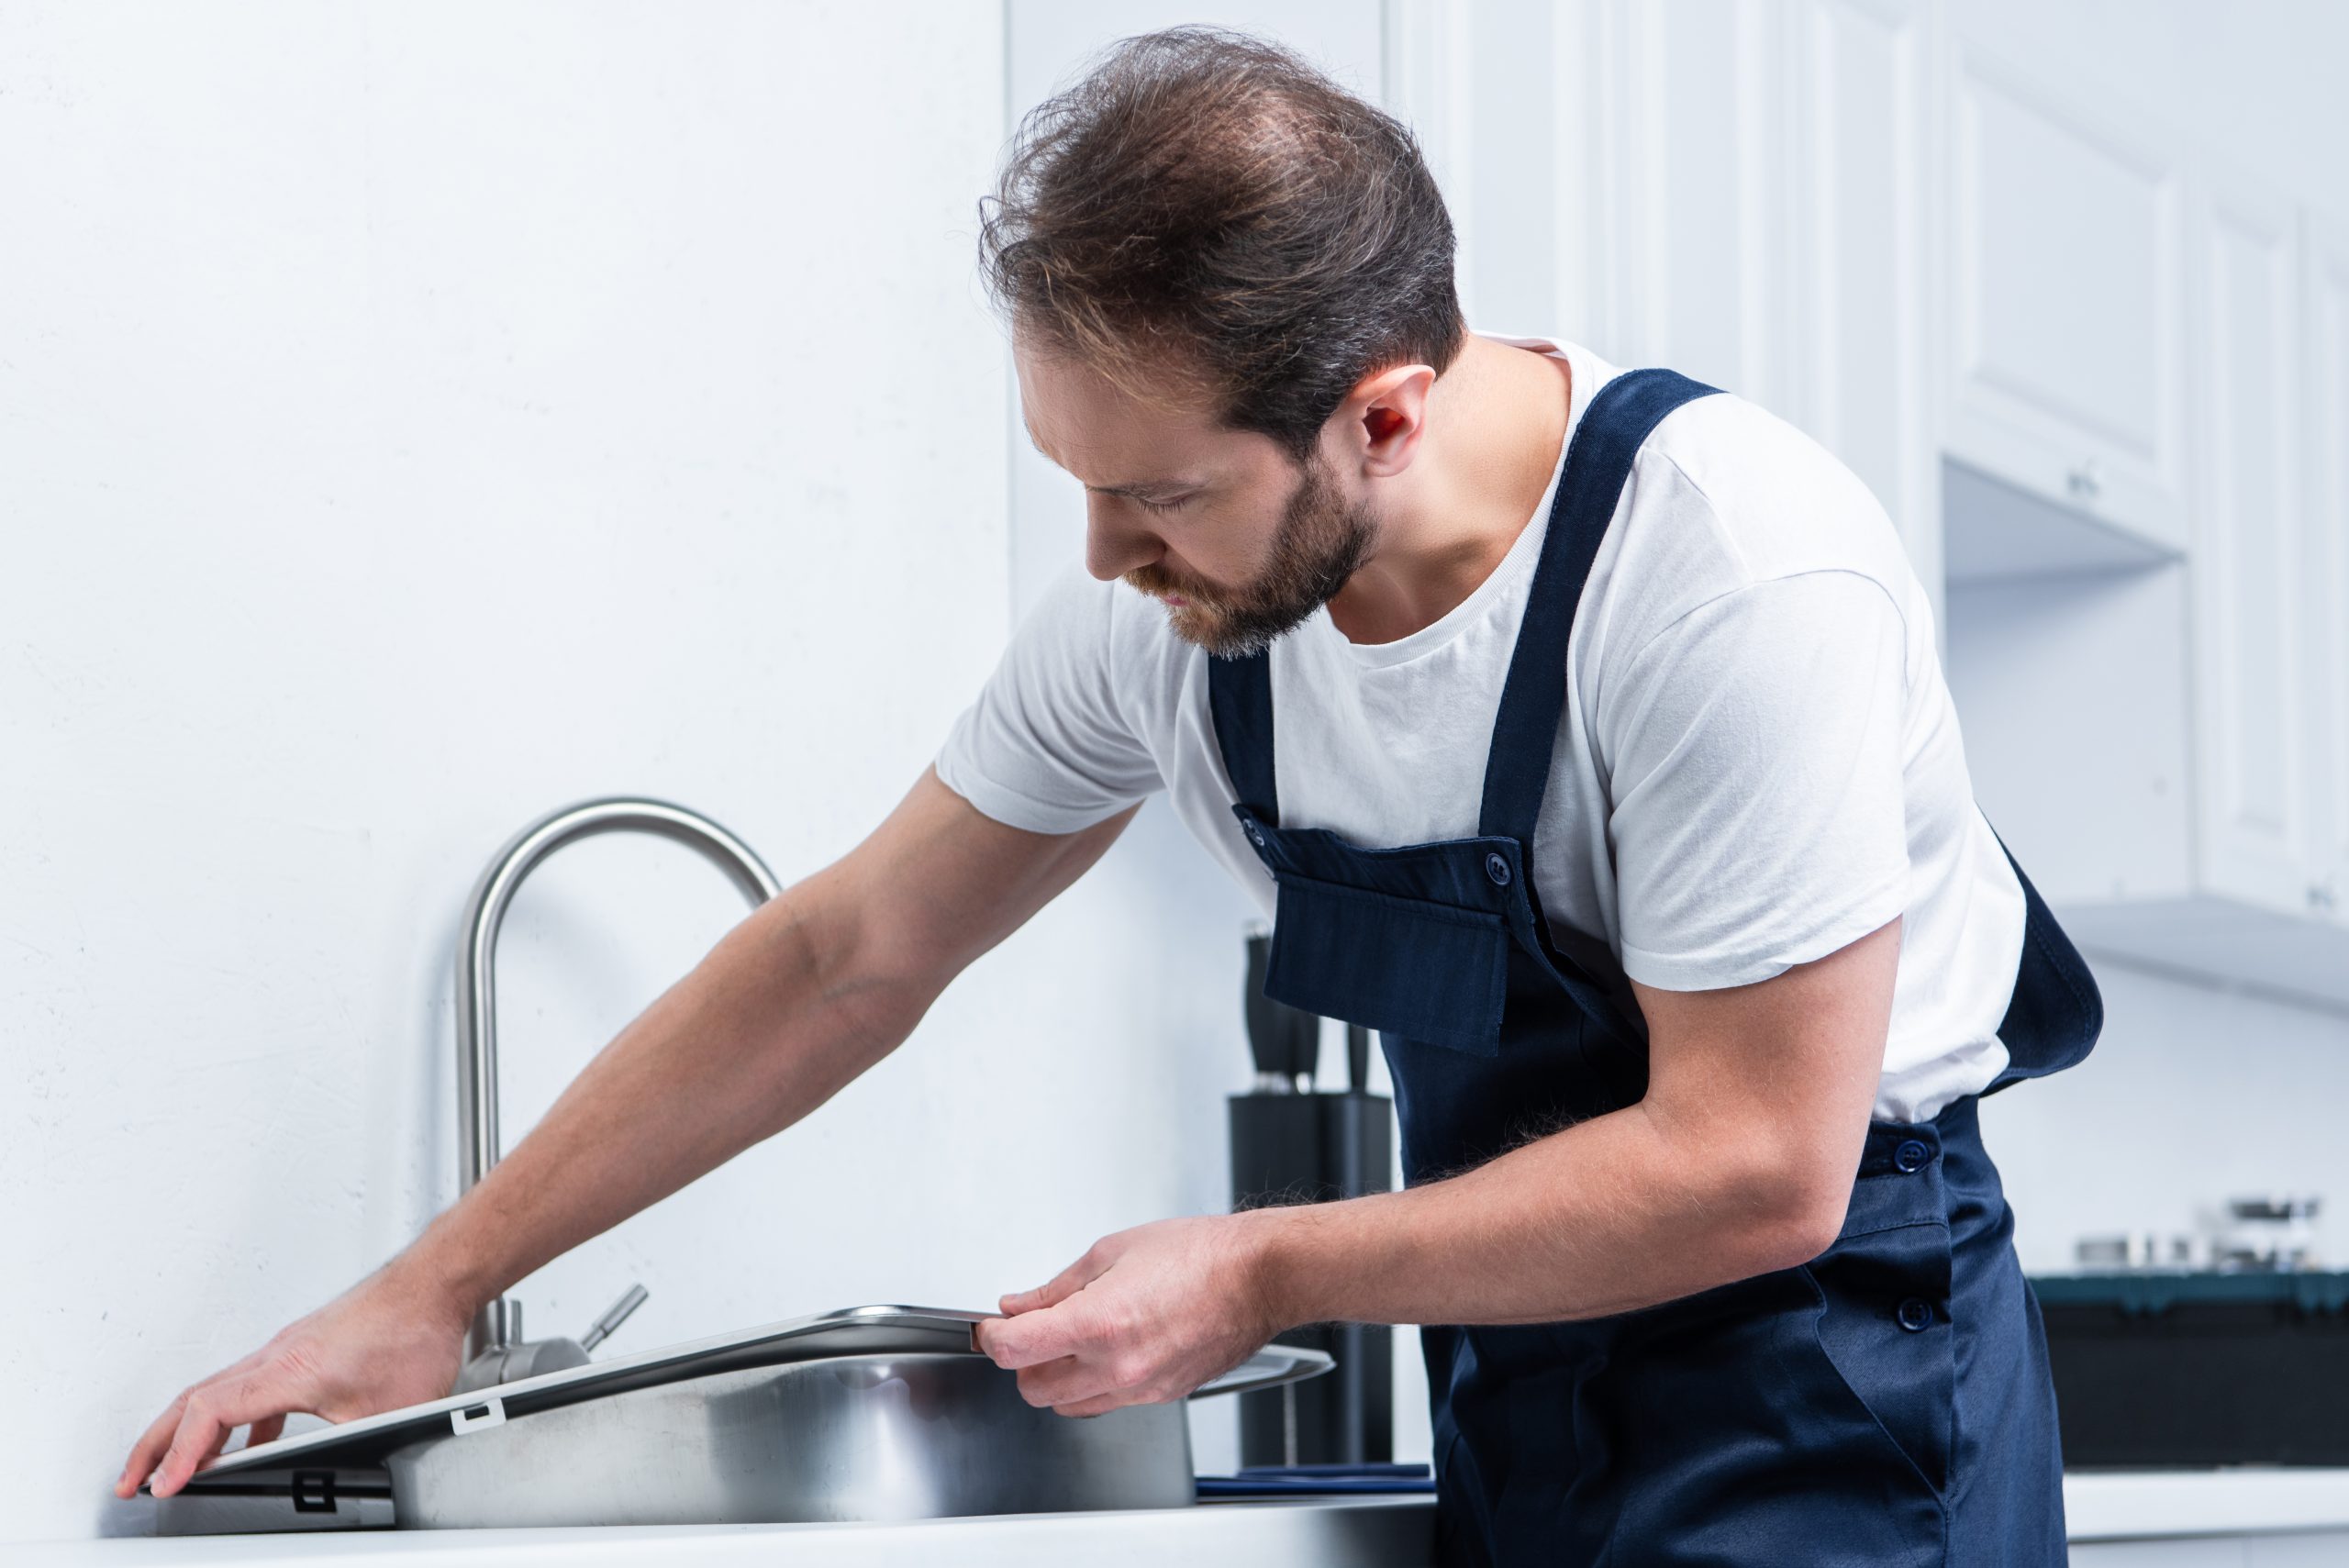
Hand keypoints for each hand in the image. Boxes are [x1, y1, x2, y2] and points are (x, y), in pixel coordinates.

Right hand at [115, 1260, 470, 1499]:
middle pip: (194, 1399)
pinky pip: (250, 1386)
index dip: (179, 1454)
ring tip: (175, 1468)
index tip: (161, 1487)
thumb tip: (348, 1482)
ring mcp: (287, 1348)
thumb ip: (352, 1451)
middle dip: (155, 1444)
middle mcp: (277, 1354)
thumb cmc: (415, 1332)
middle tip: (131, 1481)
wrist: (434, 1284)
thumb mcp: (385, 1414)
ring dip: (190, 1430)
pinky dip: (231, 1419)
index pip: (211, 1413)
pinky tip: (245, 1446)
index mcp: (287, 1369)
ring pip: (219, 1390)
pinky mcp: (303, 1348)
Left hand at [975, 1212, 1290, 1417]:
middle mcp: (1116, 1365)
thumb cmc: (1199, 1255)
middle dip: (1022, 1360)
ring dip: (1056, 1377)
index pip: (1015, 1350)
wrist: (1258, 1277)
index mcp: (1098, 1322)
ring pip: (1067, 1406)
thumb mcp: (1112, 1251)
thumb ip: (1057, 1286)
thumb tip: (1020, 1305)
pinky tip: (1109, 1348)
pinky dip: (1094, 1383)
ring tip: (1072, 1339)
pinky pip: (1107, 1403)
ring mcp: (1140, 1388)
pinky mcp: (1161, 1397)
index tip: (991, 1327)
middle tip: (1031, 1330)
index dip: (992, 1337)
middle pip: (1032, 1389)